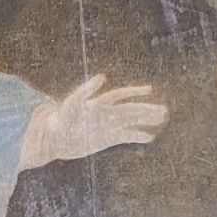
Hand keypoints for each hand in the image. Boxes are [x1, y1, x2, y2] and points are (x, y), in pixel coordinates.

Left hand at [21, 75, 165, 170]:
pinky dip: (137, 136)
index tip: (149, 90)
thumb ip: (85, 92)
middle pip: (129, 110)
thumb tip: (102, 77)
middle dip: (146, 109)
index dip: (134, 93)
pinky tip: (149, 137)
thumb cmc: (59, 120)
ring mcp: (107, 125)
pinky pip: (125, 136)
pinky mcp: (106, 139)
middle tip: (164, 110)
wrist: (52, 139)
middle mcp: (105, 113)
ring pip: (130, 121)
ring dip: (145, 119)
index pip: (119, 96)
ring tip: (162, 117)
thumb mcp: (70, 106)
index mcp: (97, 104)